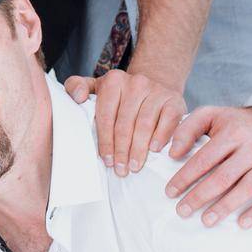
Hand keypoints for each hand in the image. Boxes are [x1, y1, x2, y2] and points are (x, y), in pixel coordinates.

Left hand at [65, 70, 184, 175]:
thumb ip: (77, 87)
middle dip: (121, 150)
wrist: (155, 81)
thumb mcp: (96, 86)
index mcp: (113, 81)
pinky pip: (168, 121)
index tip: (106, 160)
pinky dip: (162, 136)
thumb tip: (77, 97)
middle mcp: (135, 83)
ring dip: (139, 149)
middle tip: (120, 170)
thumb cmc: (121, 94)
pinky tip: (155, 150)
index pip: (106, 115)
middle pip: (125, 123)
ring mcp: (156, 90)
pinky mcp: (174, 100)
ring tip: (135, 166)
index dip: (105, 140)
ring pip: (145, 124)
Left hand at [166, 105, 251, 227]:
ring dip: (225, 208)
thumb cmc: (234, 123)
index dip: (185, 177)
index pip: (204, 159)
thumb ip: (186, 130)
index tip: (170, 192)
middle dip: (200, 196)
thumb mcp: (209, 115)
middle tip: (182, 211)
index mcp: (232, 132)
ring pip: (245, 189)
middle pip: (223, 177)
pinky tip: (242, 224)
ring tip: (206, 221)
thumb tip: (172, 154)